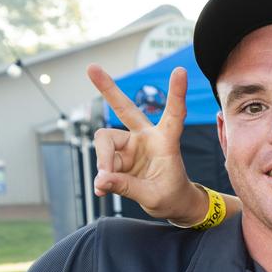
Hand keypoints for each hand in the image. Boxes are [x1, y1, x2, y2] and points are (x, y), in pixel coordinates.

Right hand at [87, 64, 208, 225]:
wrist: (173, 204)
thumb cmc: (172, 196)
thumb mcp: (153, 197)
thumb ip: (127, 187)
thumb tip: (100, 180)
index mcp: (166, 141)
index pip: (174, 114)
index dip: (176, 93)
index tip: (179, 70)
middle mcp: (146, 138)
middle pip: (125, 109)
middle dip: (108, 89)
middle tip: (91, 67)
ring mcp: (130, 146)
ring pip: (104, 142)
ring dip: (103, 162)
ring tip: (107, 183)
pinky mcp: (119, 157)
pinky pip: (102, 162)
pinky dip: (102, 176)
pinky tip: (103, 189)